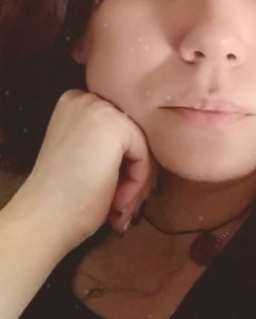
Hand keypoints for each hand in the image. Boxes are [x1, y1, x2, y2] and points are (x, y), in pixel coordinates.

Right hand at [12, 89, 156, 253]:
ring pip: (143, 146)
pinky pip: (146, 156)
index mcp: (75, 102)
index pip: (122, 127)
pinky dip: (137, 183)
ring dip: (136, 182)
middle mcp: (86, 99)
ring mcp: (99, 109)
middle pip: (135, 135)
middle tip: (121, 205)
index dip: (124, 162)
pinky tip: (116, 201)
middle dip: (134, 173)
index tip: (115, 191)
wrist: (42, 220)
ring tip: (117, 207)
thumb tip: (149, 151)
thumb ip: (109, 143)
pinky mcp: (115, 127)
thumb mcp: (86, 155)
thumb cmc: (64, 199)